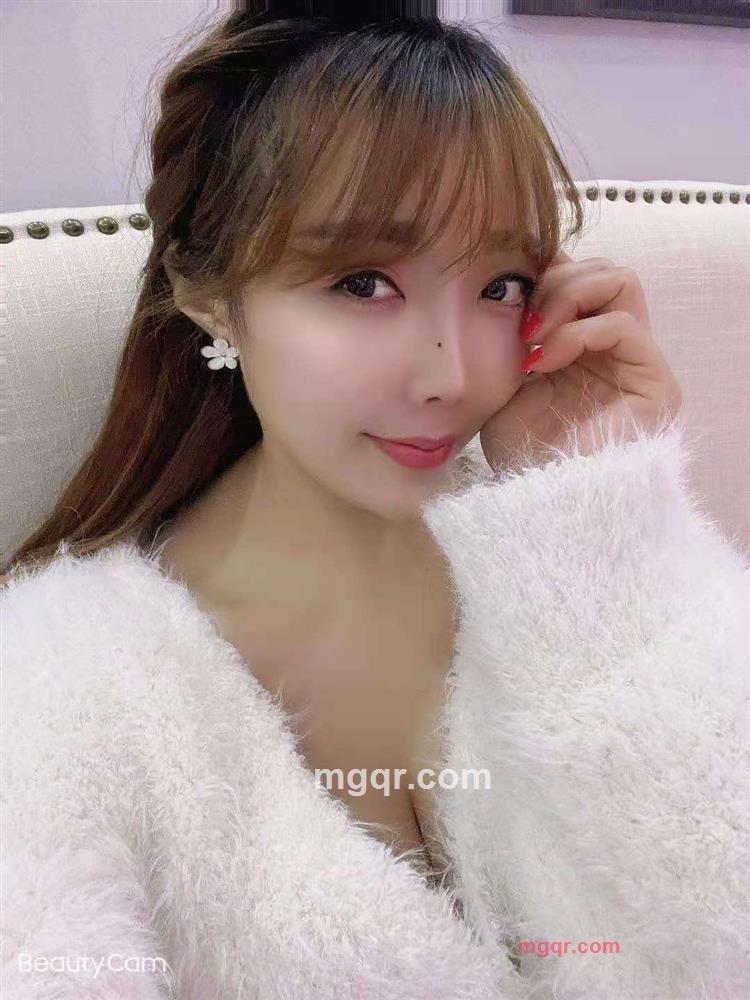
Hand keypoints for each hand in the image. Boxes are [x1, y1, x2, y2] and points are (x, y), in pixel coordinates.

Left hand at [480, 250, 682, 473]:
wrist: (538, 502)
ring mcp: (635, 363)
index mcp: (577, 347)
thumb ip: (516, 333)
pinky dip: (578, 332)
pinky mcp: (655, 382)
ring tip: (533, 334)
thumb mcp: (503, 381)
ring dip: (568, 296)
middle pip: (601, 269)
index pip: (576, 276)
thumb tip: (511, 283)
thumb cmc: (519, 453)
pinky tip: (545, 359)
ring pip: (620, 281)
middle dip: (555, 280)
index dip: (544, 268)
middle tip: (521, 318)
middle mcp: (611, 350)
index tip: (507, 287)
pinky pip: (623, 325)